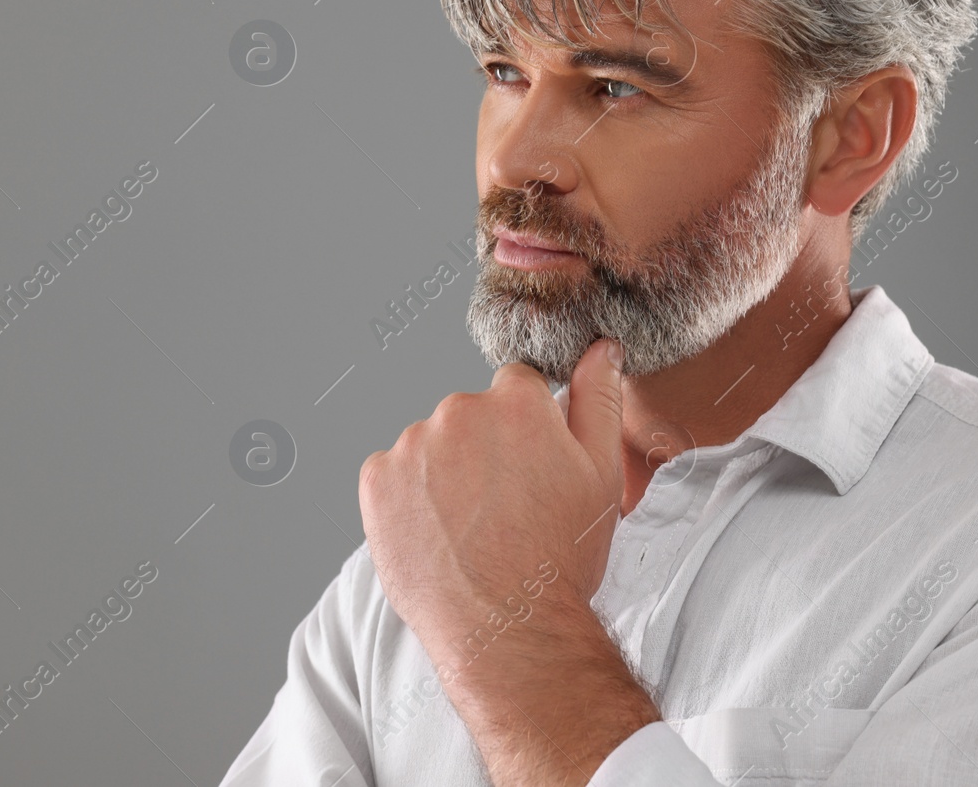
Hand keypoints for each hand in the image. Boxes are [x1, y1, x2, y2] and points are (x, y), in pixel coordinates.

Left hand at [358, 337, 626, 677]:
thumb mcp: (601, 474)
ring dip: (445, 473)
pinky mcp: (376, 482)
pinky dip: (408, 498)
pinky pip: (392, 475)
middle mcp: (458, 410)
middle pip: (470, 415)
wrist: (507, 630)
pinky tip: (437, 534)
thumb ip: (598, 398)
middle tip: (505, 508)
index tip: (531, 471)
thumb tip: (600, 348)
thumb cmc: (560, 557)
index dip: (528, 431)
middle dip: (484, 449)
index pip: (516, 387)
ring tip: (471, 529)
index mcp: (515, 400)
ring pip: (430, 445)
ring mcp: (411, 446)